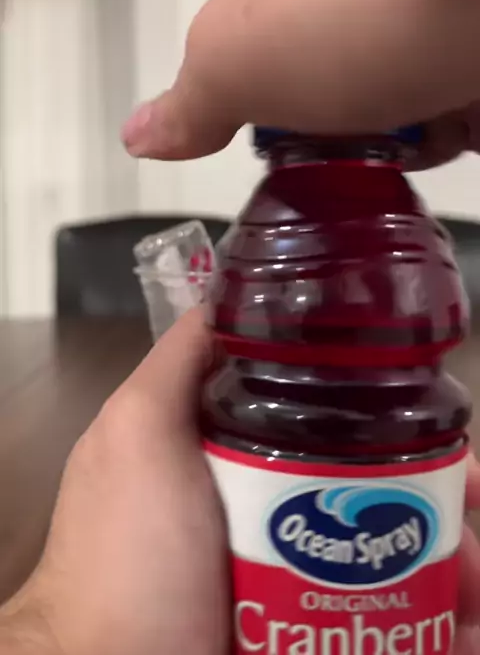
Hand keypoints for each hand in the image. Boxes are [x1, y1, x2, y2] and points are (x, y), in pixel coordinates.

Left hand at [0, 312, 477, 653]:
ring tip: (472, 573)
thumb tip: (226, 295)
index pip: (327, 416)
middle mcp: (274, 514)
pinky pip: (396, 620)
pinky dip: (440, 618)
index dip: (382, 407)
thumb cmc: (126, 559)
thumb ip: (179, 362)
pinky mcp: (323, 632)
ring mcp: (301, 584)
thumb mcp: (137, 434)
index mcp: (240, 459)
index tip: (429, 410)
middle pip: (374, 485)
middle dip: (430, 485)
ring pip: (396, 555)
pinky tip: (465, 624)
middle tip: (470, 492)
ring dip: (450, 554)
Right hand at [122, 0, 479, 168]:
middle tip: (373, 160)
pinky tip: (467, 116)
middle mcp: (354, 19)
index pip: (271, 99)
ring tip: (434, 132)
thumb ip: (192, 104)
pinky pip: (470, 107)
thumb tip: (137, 137)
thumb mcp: (239, 63)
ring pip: (417, 119)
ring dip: (423, 143)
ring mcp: (422, 29)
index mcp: (284, 22)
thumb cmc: (356, 6)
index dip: (283, 147)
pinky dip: (468, 126)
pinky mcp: (476, 47)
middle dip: (361, 152)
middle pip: (352, 117)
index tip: (298, 179)